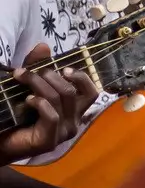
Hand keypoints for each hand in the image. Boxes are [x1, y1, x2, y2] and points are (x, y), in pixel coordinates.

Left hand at [0, 44, 96, 163]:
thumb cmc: (16, 116)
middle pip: (72, 92)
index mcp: (73, 111)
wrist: (0, 142)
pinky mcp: (49, 140)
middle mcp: (73, 122)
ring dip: (38, 84)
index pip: (92, 93)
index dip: (82, 78)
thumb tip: (43, 46)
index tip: (64, 68)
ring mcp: (62, 133)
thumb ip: (38, 69)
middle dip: (50, 76)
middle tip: (29, 71)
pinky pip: (52, 116)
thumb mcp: (29, 87)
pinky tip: (27, 100)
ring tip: (21, 78)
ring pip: (59, 100)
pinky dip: (39, 103)